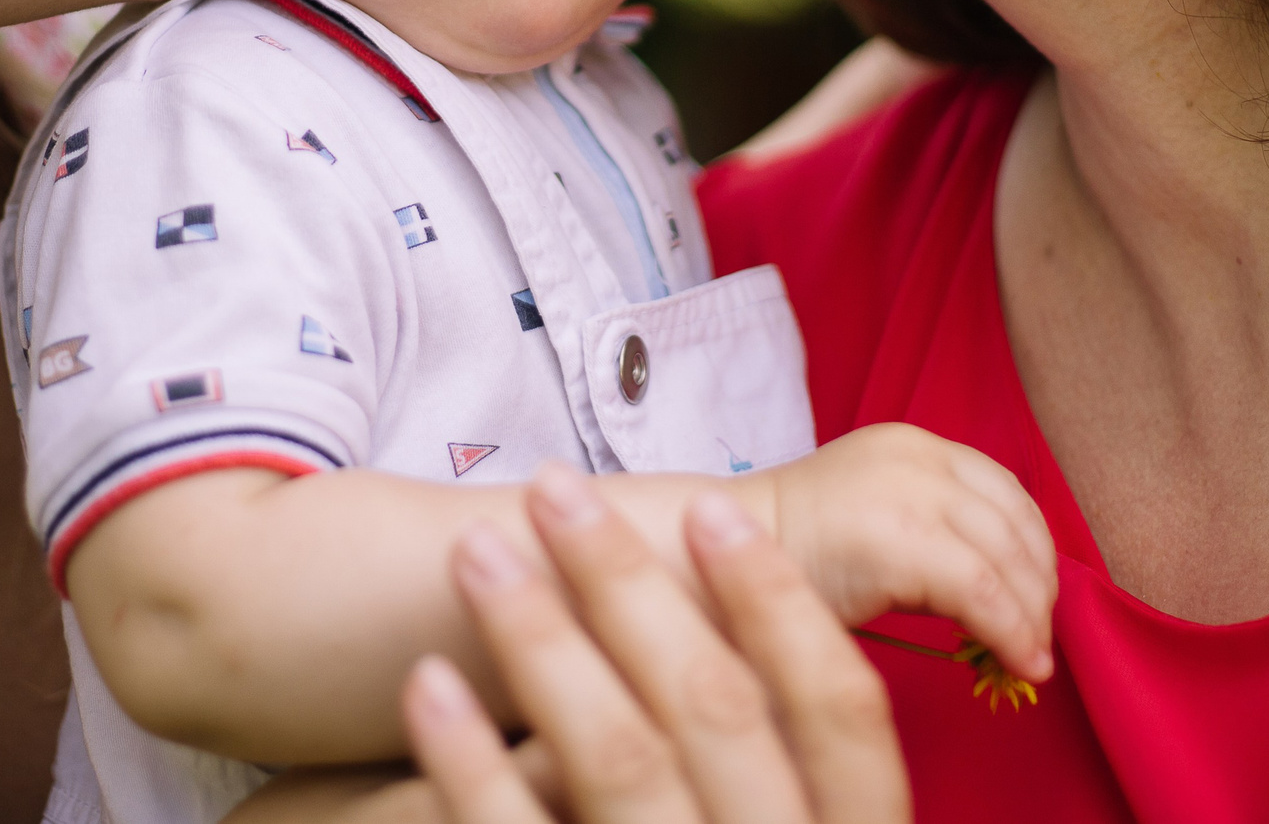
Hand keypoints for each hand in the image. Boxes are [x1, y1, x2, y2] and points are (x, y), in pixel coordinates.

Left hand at [402, 468, 912, 823]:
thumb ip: (784, 776)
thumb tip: (752, 615)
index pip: (841, 716)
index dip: (779, 605)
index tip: (710, 514)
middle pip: (718, 712)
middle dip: (633, 585)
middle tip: (558, 492)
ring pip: (622, 760)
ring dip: (543, 641)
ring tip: (478, 556)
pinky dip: (469, 759)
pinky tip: (427, 685)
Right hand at [765, 422, 1057, 684]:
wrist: (704, 557)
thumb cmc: (785, 558)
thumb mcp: (874, 518)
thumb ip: (934, 532)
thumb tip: (1006, 594)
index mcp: (912, 445)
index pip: (1006, 492)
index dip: (1035, 551)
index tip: (1037, 601)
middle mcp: (918, 456)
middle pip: (1016, 524)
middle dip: (1039, 587)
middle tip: (1037, 639)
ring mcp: (908, 491)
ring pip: (1009, 559)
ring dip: (1031, 617)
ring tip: (1029, 659)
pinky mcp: (899, 538)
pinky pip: (983, 592)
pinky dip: (1011, 632)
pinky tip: (1016, 662)